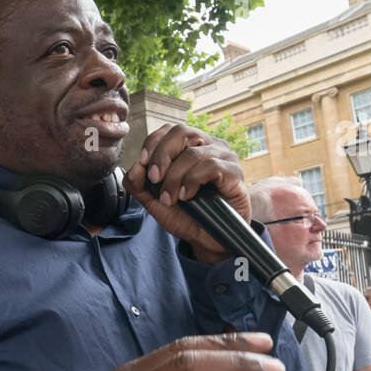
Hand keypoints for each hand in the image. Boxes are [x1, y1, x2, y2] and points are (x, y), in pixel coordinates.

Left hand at [122, 123, 248, 261]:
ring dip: (174, 177)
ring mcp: (225, 157)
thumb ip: (139, 185)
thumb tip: (134, 167)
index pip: (170, 130)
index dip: (153, 143)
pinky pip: (211, 166)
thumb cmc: (186, 216)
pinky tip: (187, 196)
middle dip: (161, 155)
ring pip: (193, 153)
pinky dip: (192, 181)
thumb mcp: (155, 201)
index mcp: (191, 146)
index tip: (143, 163)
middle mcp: (209, 146)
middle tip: (154, 178)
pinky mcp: (235, 173)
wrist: (207, 240)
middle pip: (182, 132)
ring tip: (170, 198)